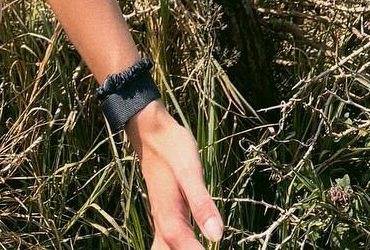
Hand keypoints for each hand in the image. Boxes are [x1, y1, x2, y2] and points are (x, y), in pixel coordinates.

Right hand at [126, 99, 224, 246]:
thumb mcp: (190, 171)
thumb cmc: (173, 148)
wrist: (152, 132)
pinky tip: (190, 244)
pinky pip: (167, 244)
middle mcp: (164, 226)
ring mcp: (162, 222)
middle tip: (206, 248)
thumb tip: (217, 236)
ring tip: (198, 247)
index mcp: (171, 220)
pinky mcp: (165, 216)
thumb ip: (202, 204)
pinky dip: (177, 248)